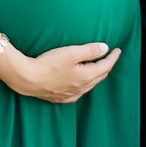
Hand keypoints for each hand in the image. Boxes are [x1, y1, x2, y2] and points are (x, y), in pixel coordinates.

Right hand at [0, 42, 120, 103]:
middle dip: (106, 66)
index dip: (112, 57)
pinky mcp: (60, 97)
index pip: (105, 66)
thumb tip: (105, 48)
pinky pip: (78, 92)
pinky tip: (80, 84)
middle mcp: (80, 88)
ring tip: (97, 67)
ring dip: (95, 75)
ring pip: (89, 85)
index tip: (118, 50)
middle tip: (110, 57)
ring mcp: (70, 94)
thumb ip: (89, 50)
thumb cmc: (49, 64)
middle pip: (99, 77)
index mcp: (86, 77)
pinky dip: (84, 85)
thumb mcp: (71, 53)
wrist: (28, 78)